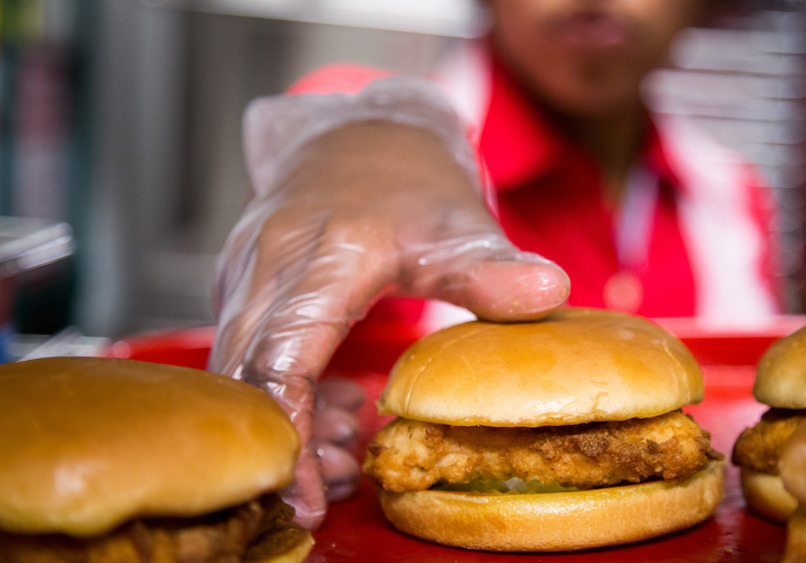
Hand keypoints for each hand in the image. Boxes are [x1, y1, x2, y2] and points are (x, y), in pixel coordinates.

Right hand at [208, 120, 569, 528]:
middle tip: (337, 485)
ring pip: (240, 370)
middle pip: (248, 378)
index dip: (292, 434)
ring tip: (348, 448)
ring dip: (288, 422)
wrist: (358, 132)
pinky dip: (285, 392)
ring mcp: (244, 272)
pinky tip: (337, 408)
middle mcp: (267, 264)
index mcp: (321, 255)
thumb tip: (550, 293)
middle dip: (288, 445)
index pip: (283, 359)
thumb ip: (492, 269)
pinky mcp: (241, 283)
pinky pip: (247, 352)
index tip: (311, 493)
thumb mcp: (459, 223)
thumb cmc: (410, 178)